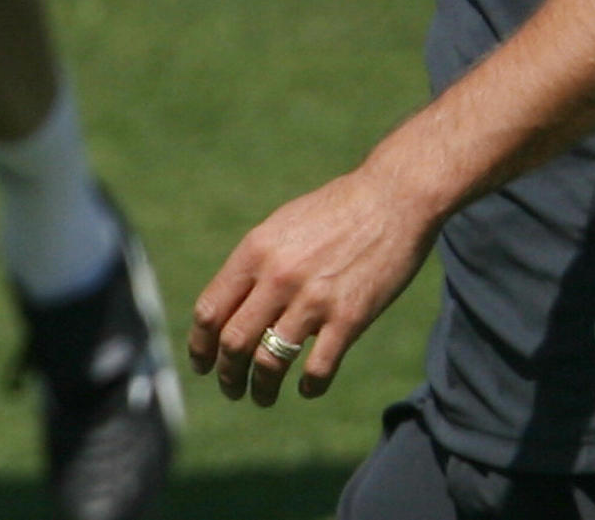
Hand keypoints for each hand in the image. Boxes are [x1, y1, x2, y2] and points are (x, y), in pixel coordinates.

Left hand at [188, 161, 437, 405]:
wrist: (394, 197)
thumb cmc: (339, 209)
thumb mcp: (285, 225)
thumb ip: (257, 263)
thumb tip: (232, 306)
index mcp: (257, 250)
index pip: (210, 311)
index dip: (201, 346)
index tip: (203, 364)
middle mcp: (279, 276)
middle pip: (234, 343)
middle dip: (228, 375)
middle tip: (233, 388)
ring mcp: (314, 299)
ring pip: (270, 363)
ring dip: (262, 389)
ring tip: (264, 396)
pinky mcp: (349, 317)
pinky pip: (317, 370)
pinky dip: (309, 386)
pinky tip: (309, 386)